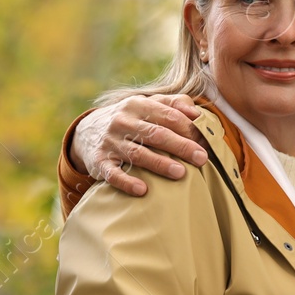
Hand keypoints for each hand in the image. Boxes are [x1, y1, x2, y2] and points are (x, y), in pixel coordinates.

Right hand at [69, 94, 207, 195]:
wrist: (86, 132)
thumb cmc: (128, 120)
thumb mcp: (145, 105)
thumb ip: (172, 104)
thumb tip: (197, 113)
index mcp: (137, 105)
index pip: (168, 116)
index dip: (189, 129)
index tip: (207, 143)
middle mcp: (122, 121)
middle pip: (156, 134)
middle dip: (181, 146)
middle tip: (202, 158)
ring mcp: (110, 142)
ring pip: (137, 153)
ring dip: (159, 163)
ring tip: (180, 173)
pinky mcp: (99, 162)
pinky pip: (114, 174)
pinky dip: (127, 182)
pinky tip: (143, 190)